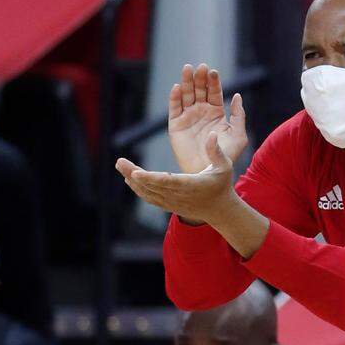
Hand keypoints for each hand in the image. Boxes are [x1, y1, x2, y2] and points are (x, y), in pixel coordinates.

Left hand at [116, 131, 235, 224]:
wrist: (220, 210)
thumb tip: (212, 134)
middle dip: (133, 174)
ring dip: (132, 180)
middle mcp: (179, 196)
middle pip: (151, 186)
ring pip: (147, 193)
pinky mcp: (169, 205)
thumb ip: (216, 151)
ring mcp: (172, 202)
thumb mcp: (225, 166)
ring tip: (121, 166)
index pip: (167, 182)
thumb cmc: (222, 184)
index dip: (150, 178)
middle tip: (120, 162)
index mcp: (191, 185)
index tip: (135, 173)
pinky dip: (139, 189)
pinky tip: (129, 178)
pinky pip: (150, 198)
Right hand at [168, 63, 247, 173]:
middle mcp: (201, 112)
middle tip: (201, 67)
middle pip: (199, 90)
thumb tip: (237, 95)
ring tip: (188, 69)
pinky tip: (177, 88)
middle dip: (200, 78)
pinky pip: (174, 108)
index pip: (214, 92)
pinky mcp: (176, 125)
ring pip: (186, 95)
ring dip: (186, 82)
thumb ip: (238, 115)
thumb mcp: (238, 135)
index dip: (213, 81)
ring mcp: (188, 117)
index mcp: (216, 112)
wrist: (209, 172)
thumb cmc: (227, 156)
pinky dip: (174, 98)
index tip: (213, 71)